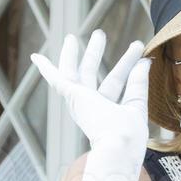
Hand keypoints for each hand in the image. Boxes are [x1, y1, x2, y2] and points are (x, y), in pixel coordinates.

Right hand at [31, 30, 150, 159]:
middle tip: (98, 34)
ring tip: (73, 36)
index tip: (139, 48)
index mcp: (107, 111)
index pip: (117, 81)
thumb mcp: (137, 105)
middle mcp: (91, 106)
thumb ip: (138, 84)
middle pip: (92, 73)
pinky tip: (36, 56)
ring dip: (75, 53)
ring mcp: (80, 101)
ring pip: (75, 71)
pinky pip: (56, 79)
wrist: (117, 146)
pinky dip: (46, 68)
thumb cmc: (129, 136)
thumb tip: (144, 61)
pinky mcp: (72, 96)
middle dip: (95, 53)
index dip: (128, 63)